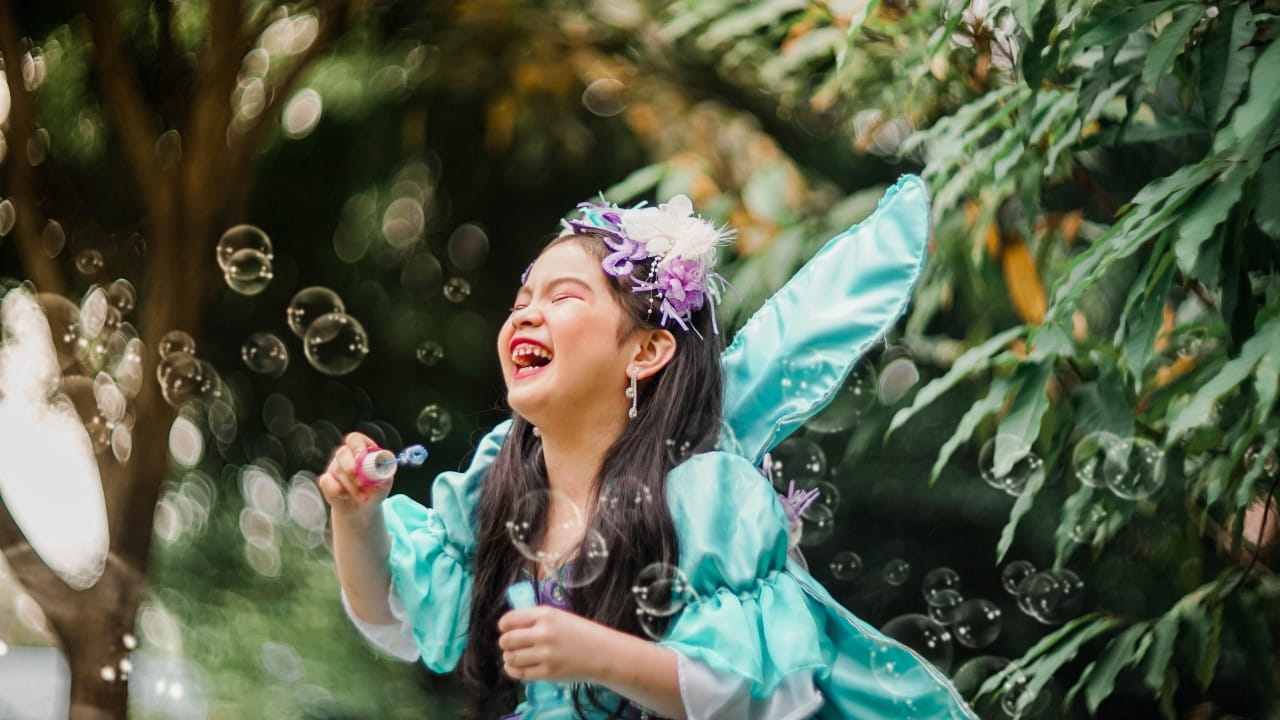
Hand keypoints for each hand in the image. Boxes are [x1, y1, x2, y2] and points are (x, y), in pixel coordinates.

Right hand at [317, 432, 387, 514]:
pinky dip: (338, 492)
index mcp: (362, 449)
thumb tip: (383, 466)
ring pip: (337, 470)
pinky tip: (346, 497)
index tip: (362, 457)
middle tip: (361, 483)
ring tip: (363, 497)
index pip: (355, 439)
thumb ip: (385, 472)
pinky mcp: (326, 480)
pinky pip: (326, 482)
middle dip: (351, 468)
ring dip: (351, 486)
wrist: (363, 509)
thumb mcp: (385, 481)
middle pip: (342, 452)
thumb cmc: (375, 490)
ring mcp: (334, 467)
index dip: (357, 446)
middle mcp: (346, 455)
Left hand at [497, 606, 613, 682]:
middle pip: (507, 640)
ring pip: (511, 658)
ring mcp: (545, 655)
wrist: (601, 652)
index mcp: (545, 615)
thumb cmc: (580, 632)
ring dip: (509, 657)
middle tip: (510, 645)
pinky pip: (520, 673)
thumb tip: (508, 627)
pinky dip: (513, 670)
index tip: (506, 629)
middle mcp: (543, 634)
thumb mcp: (558, 616)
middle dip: (505, 643)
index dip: (504, 626)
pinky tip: (516, 667)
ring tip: (515, 656)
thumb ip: (535, 619)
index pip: (509, 620)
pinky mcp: (547, 673)